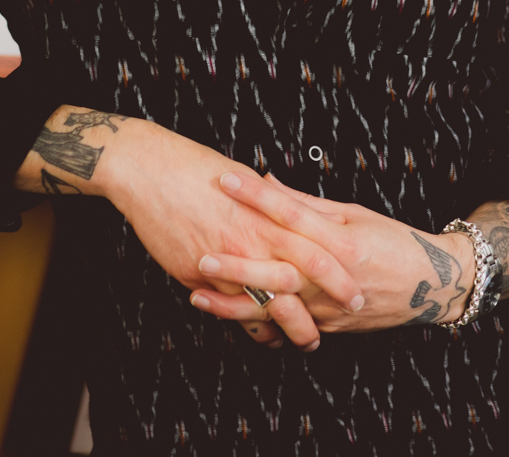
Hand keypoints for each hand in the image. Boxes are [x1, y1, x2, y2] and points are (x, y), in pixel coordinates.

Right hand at [15, 107, 365, 350]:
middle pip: (298, 285)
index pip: (317, 252)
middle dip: (324, 309)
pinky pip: (230, 310)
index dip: (340, 275)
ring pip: (265, 306)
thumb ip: (275, 203)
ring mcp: (224, 261)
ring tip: (306, 340)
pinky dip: (250, 325)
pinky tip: (263, 335)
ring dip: (289, 327)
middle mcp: (251, 241)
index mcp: (268, 215)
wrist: (151, 171)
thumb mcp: (246, 181)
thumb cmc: (198, 168)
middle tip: (343, 322)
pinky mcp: (197, 275)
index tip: (358, 290)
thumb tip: (301, 212)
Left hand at [188, 172, 477, 337]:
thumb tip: (267, 179)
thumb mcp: (355, 213)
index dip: (257, 196)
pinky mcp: (327, 327)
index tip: (226, 179)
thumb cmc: (395, 241)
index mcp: (342, 240)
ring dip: (234, 304)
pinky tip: (226, 316)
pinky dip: (255, 322)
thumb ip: (307, 203)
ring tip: (198, 294)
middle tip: (202, 253)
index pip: (292, 213)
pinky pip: (287, 326)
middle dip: (238, 263)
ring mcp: (329, 308)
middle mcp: (334, 277)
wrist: (434, 286)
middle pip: (279, 269)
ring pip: (276, 308)